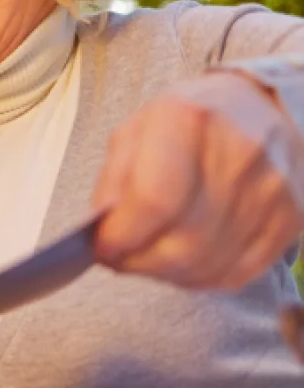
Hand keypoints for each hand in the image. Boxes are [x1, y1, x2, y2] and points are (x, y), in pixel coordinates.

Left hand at [93, 71, 303, 288]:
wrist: (260, 109)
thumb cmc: (188, 123)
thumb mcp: (136, 130)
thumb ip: (114, 178)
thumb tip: (103, 228)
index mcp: (189, 120)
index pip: (154, 200)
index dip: (121, 235)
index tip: (102, 246)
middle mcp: (238, 154)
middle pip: (183, 241)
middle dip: (138, 262)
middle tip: (118, 259)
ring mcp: (270, 190)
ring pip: (207, 264)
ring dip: (165, 273)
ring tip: (145, 259)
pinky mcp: (290, 218)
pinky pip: (237, 273)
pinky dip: (199, 279)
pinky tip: (180, 264)